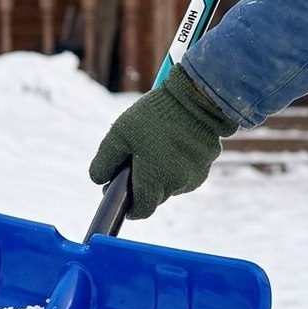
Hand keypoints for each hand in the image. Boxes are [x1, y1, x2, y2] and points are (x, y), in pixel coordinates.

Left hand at [88, 65, 237, 219]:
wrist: (195, 97)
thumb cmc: (154, 116)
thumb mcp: (119, 135)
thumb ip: (105, 162)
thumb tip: (100, 180)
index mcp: (154, 182)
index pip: (141, 211)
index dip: (130, 207)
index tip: (123, 195)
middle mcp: (177, 184)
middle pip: (156, 197)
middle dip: (145, 185)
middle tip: (136, 161)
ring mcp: (196, 175)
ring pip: (172, 184)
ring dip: (162, 174)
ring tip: (156, 146)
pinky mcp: (207, 163)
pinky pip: (187, 172)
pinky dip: (178, 164)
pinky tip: (173, 143)